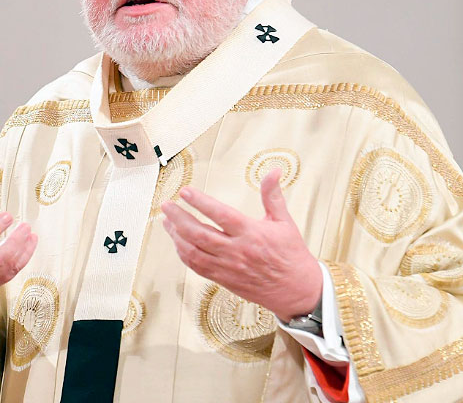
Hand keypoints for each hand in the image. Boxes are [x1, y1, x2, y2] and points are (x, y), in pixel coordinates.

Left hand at [160, 168, 321, 320]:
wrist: (296, 290)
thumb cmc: (291, 255)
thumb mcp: (284, 221)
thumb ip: (272, 195)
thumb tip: (273, 171)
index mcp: (251, 233)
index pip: (221, 215)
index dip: (201, 202)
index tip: (185, 192)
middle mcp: (237, 251)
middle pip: (200, 234)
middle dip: (179, 218)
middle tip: (166, 205)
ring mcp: (228, 267)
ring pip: (194, 252)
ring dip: (176, 236)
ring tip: (167, 222)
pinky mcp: (224, 279)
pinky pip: (197, 267)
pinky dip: (184, 254)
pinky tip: (178, 242)